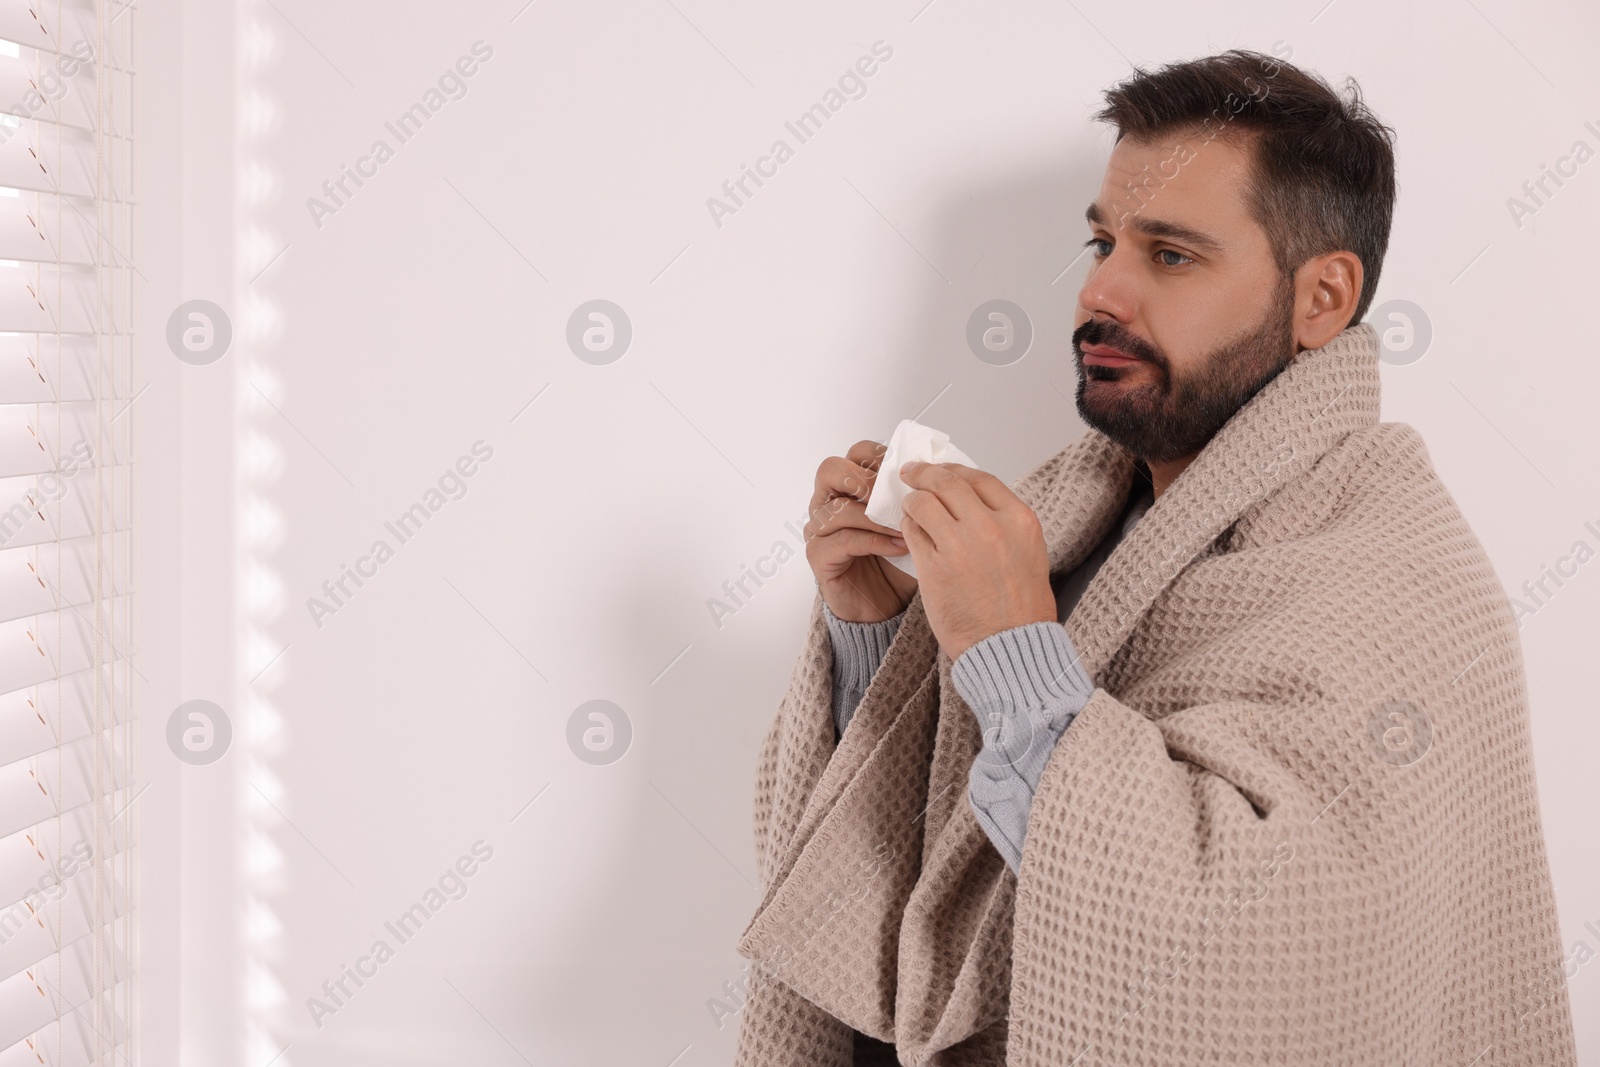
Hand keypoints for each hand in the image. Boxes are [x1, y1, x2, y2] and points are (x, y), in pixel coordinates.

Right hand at [804, 440, 920, 622]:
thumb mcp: (911, 521)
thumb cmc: (898, 559)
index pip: (857, 452)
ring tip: (905, 527)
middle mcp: (827, 502)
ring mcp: (819, 529)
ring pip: (837, 507)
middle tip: (894, 496)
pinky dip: (874, 541)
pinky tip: (898, 547)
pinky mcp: (819, 556)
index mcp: (850, 485)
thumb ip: (914, 496)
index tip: (908, 473)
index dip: (881, 456)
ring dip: (875, 516)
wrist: (887, 605)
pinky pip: (842, 539)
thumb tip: (937, 471)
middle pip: (831, 470)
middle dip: (866, 479)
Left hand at [898, 460, 1055, 659]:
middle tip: (910, 472)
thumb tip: (971, 502)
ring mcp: (959, 545)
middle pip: (947, 482)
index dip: (954, 470)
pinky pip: (912, 532)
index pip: (980, 478)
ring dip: (912, 501)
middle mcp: (990, 526)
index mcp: (1019, 520)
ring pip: (923, 502)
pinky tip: (908, 531)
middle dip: (924, 473)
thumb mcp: (1028, 553)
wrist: (1011, 649)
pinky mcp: (934, 567)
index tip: (941, 470)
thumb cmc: (1022, 609)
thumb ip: (1003, 524)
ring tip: (907, 507)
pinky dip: (907, 527)